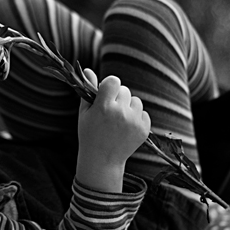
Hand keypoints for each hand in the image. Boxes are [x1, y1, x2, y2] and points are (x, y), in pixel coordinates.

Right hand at [75, 69, 150, 191]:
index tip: (106, 92)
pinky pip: (144, 113)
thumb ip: (88, 90)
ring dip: (129, 107)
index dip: (110, 85)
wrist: (102, 160)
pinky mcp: (144, 130)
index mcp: (104, 107)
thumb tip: (88, 69)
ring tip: (119, 119)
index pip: (114, 81)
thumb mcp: (85, 112)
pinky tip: (126, 127)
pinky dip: (137, 118)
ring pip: (136, 101)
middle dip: (118, 97)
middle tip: (110, 111)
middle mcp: (121, 113)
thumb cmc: (90, 134)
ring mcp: (134, 122)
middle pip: (125, 90)